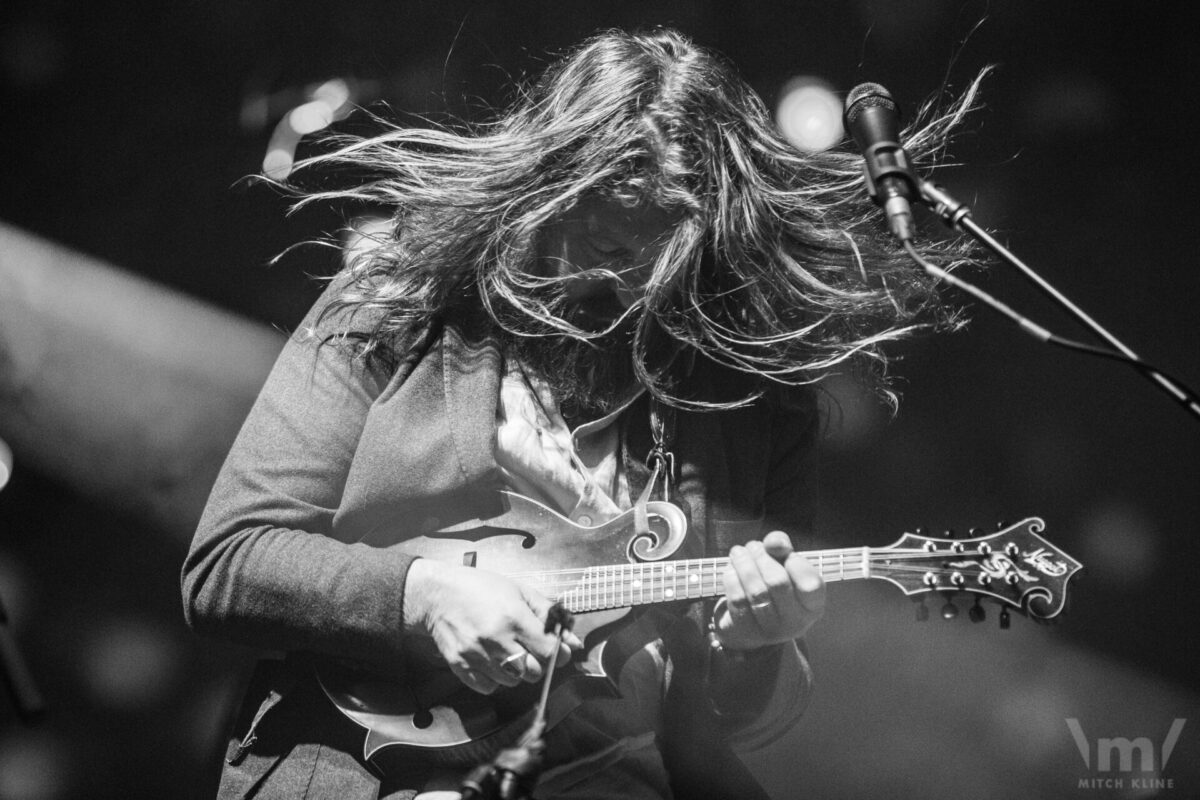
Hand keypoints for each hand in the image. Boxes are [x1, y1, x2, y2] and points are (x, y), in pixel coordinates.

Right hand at [404, 559, 582, 694]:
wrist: (437, 594)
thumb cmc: (480, 588)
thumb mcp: (519, 591)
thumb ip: (549, 616)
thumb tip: (574, 642)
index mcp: (514, 617)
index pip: (549, 652)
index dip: (558, 653)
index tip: (555, 649)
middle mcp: (496, 639)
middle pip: (533, 672)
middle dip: (538, 663)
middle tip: (530, 649)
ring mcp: (476, 655)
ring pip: (512, 682)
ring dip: (516, 671)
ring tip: (507, 651)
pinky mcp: (460, 666)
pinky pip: (489, 688)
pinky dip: (494, 679)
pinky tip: (491, 660)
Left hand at [713, 531, 824, 650]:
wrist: (751, 619)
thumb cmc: (773, 584)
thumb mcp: (783, 564)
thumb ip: (783, 547)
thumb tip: (774, 542)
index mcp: (813, 606)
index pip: (810, 584)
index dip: (795, 562)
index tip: (780, 550)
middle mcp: (796, 622)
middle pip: (778, 583)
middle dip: (761, 557)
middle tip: (752, 545)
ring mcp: (772, 631)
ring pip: (755, 591)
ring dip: (743, 564)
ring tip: (738, 552)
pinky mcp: (748, 632)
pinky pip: (738, 600)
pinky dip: (732, 579)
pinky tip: (731, 569)